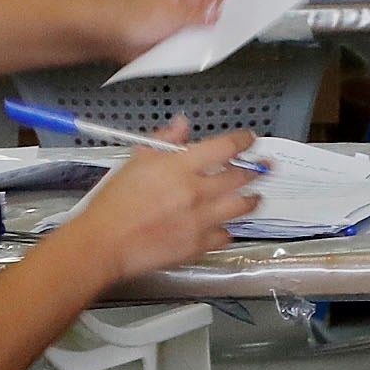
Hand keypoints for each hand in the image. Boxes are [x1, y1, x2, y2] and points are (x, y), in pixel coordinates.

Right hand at [59, 127, 259, 286]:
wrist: (106, 242)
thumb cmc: (115, 201)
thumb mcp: (136, 161)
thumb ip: (164, 140)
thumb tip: (183, 124)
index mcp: (180, 167)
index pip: (224, 148)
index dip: (242, 141)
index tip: (250, 140)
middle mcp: (196, 192)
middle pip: (240, 178)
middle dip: (255, 170)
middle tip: (264, 168)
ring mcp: (200, 221)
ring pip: (241, 207)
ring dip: (251, 200)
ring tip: (254, 197)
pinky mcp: (198, 246)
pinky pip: (225, 236)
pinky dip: (227, 229)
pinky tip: (224, 226)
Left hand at [104, 0, 237, 59]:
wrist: (106, 34)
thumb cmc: (128, 15)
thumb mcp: (170, 14)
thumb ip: (200, 17)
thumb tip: (224, 20)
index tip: (240, 19)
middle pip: (225, 3)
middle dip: (227, 20)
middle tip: (226, 36)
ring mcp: (188, 10)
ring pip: (215, 22)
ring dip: (213, 35)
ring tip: (209, 45)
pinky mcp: (182, 28)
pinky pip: (202, 36)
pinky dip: (203, 44)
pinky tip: (199, 52)